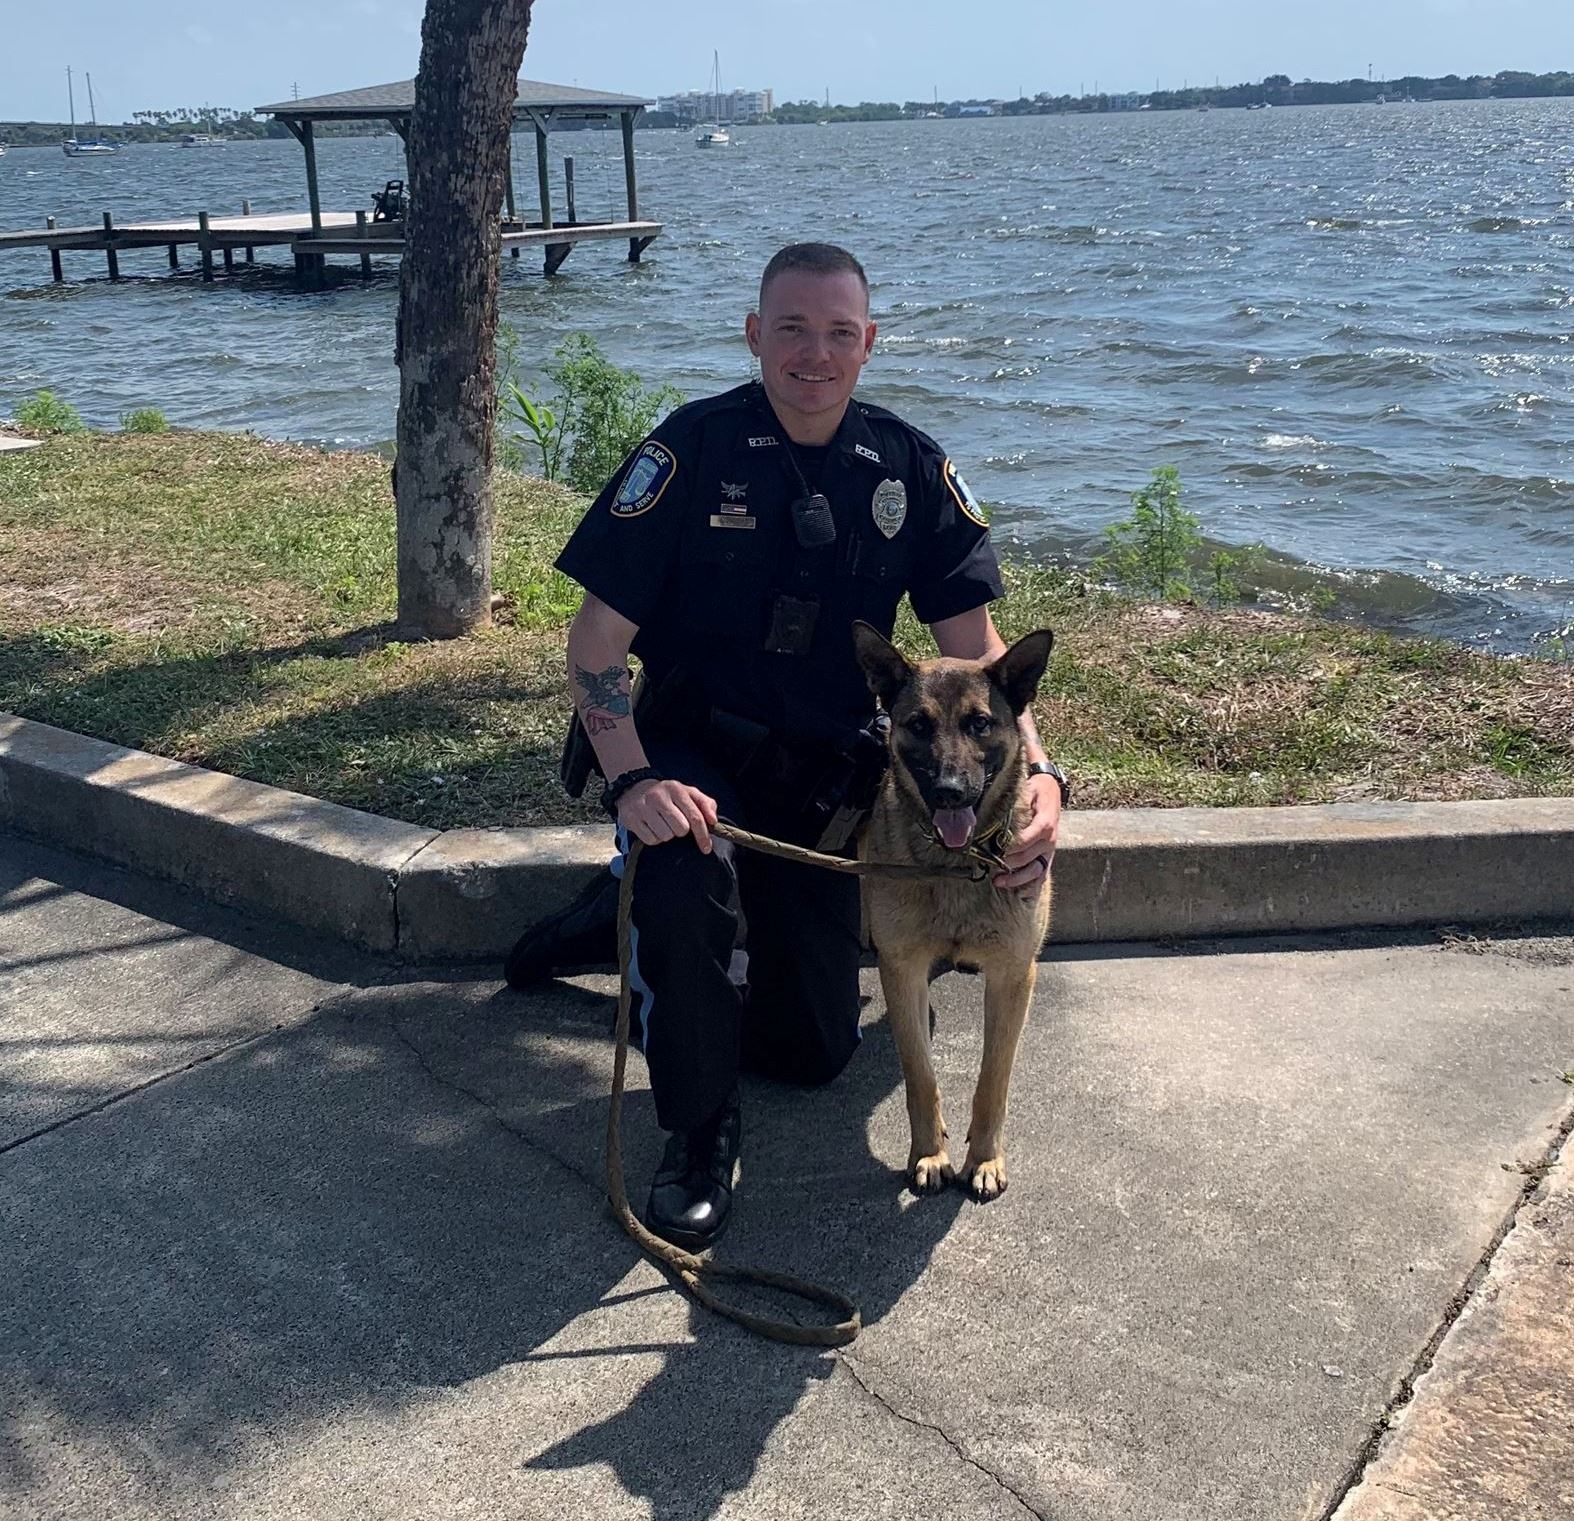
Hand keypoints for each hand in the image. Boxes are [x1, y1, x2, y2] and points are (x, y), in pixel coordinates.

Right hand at [618, 778, 718, 852]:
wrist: (633, 790)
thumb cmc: (667, 795)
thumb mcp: (687, 793)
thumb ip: (705, 804)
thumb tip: (713, 820)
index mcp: (676, 789)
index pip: (695, 816)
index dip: (703, 835)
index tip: (706, 848)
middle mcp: (659, 796)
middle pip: (681, 829)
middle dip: (681, 831)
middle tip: (674, 824)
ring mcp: (643, 808)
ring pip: (666, 836)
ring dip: (667, 835)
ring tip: (662, 824)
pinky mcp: (631, 819)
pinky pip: (651, 840)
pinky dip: (654, 838)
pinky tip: (652, 828)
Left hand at [992, 771, 1062, 898]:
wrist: (1052, 789)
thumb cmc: (1036, 790)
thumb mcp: (1028, 790)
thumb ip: (1016, 803)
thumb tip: (997, 812)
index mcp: (1045, 824)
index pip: (1024, 841)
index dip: (1007, 848)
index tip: (990, 850)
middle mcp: (1049, 840)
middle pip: (1026, 858)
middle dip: (1006, 864)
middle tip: (987, 866)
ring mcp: (1050, 850)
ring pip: (1035, 871)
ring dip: (1016, 879)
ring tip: (997, 882)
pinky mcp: (1048, 856)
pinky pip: (1041, 874)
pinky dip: (1030, 885)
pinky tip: (1017, 891)